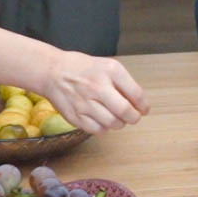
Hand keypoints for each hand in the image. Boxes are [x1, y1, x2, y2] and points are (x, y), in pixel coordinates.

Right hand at [35, 49, 150, 133]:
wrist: (54, 72)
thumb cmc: (84, 69)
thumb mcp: (108, 66)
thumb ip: (124, 83)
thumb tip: (139, 103)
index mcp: (111, 71)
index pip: (136, 94)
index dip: (143, 106)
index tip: (144, 110)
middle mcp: (98, 86)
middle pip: (125, 111)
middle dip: (134, 118)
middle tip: (134, 117)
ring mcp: (85, 102)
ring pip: (112, 123)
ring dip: (120, 124)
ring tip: (117, 118)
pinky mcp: (75, 116)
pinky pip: (97, 130)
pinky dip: (105, 128)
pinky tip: (103, 121)